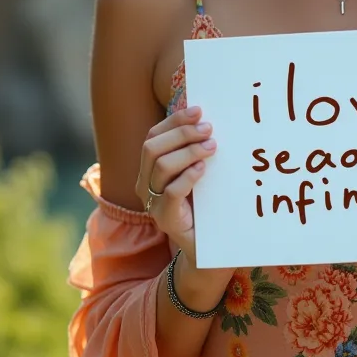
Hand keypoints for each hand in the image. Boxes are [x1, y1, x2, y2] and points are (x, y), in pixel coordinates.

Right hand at [135, 105, 216, 265]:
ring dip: (188, 151)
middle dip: (181, 133)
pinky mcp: (167, 219)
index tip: (198, 111)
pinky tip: (203, 169)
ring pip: (161, 167)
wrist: (207, 246)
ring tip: (211, 147)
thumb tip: (206, 119)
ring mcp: (153, 203)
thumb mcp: (197, 173)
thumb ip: (195, 151)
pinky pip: (171, 192)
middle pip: (152, 148)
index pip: (153, 137)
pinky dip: (188, 176)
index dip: (174, 121)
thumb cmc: (203, 204)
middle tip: (209, 129)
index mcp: (148, 170)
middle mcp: (144, 184)